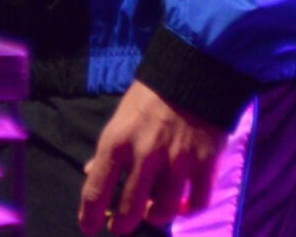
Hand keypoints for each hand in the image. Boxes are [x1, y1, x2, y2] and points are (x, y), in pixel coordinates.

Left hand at [79, 79, 227, 234]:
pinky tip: (183, 204)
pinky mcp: (205, 165)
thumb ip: (109, 150)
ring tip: (153, 212)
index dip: (90, 216)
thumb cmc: (150, 96)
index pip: (97, 190)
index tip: (90, 228)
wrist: (193, 73)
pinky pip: (196, 203)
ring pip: (164, 212)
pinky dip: (189, 209)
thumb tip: (92, 174)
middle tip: (121, 226)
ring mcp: (177, 163)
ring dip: (156, 217)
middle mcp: (145, 156)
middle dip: (123, 224)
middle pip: (130, 210)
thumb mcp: (121, 118)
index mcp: (117, 142)